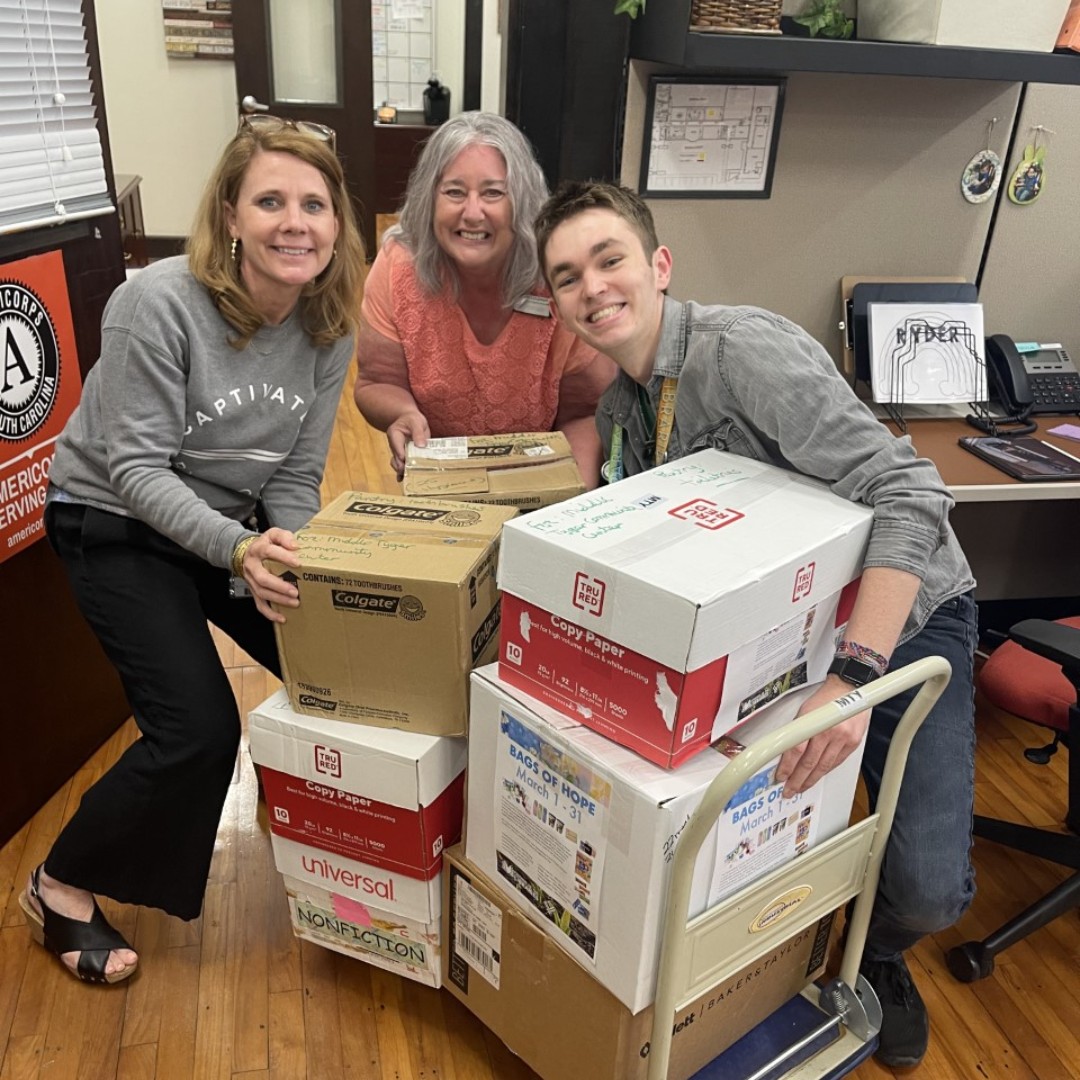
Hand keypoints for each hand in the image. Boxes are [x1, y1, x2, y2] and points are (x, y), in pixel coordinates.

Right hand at [239, 527, 301, 622]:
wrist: (245, 553)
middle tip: (295, 591)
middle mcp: (252, 566)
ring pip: (262, 593)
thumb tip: (295, 546)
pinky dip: (270, 613)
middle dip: (279, 586)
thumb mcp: (273, 534)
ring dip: (278, 599)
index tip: (297, 563)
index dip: (283, 557)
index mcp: (258, 550)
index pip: (269, 552)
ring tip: (295, 602)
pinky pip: (259, 604)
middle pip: (263, 578)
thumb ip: (284, 537)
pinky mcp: (253, 591)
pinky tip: (282, 618)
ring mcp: (251, 580)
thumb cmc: (265, 544)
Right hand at [386, 410, 429, 479]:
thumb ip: (418, 433)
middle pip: (397, 459)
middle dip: (403, 468)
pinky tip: (405, 479)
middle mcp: (394, 445)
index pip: (398, 449)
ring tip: (410, 479)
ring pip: (398, 464)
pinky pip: (402, 465)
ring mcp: (399, 452)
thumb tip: (421, 446)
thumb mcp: (416, 422)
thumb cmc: (412, 419)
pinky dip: (404, 472)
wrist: (411, 420)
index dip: (403, 458)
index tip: (409, 465)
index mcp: (394, 435)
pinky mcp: (404, 456)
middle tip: (411, 475)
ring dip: (403, 471)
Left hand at [774, 676, 869, 796]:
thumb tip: (784, 751)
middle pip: (810, 763)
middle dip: (798, 780)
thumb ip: (797, 731)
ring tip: (801, 787)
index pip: (796, 751)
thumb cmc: (824, 698)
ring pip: (824, 767)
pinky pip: (836, 763)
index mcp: (813, 722)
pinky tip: (817, 777)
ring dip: (811, 780)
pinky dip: (825, 771)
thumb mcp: (804, 711)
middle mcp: (829, 732)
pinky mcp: (853, 743)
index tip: (781, 776)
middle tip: (789, 790)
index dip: (787, 767)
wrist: (848, 689)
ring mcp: (843, 739)